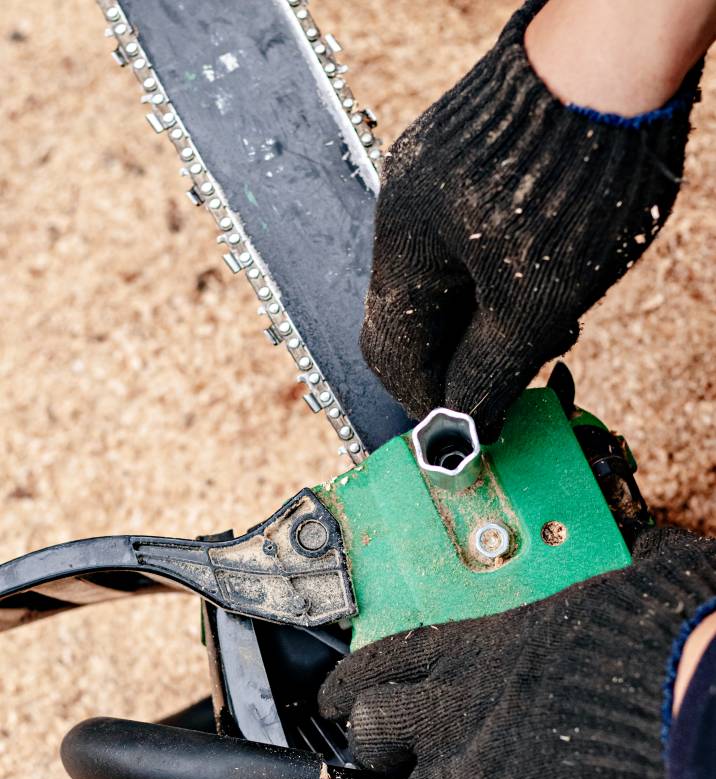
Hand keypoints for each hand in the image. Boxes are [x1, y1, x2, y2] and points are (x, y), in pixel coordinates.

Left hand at [319, 527, 715, 778]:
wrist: (696, 707)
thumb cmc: (663, 640)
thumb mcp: (618, 587)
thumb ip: (608, 579)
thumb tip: (649, 551)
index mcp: (479, 645)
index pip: (382, 662)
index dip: (351, 682)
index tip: (335, 698)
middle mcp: (457, 709)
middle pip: (370, 732)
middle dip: (381, 743)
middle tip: (402, 751)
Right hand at [361, 0, 700, 438]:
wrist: (615, 56)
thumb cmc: (574, 171)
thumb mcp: (535, 298)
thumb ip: (489, 370)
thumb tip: (461, 425)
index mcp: (404, 244)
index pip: (393, 351)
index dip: (432, 399)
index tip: (474, 422)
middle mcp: (405, 209)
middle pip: (419, 318)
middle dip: (468, 356)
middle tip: (523, 365)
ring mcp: (432, 179)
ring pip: (447, 280)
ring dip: (490, 317)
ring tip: (551, 318)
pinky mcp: (466, 160)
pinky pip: (467, 239)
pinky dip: (498, 273)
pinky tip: (545, 272)